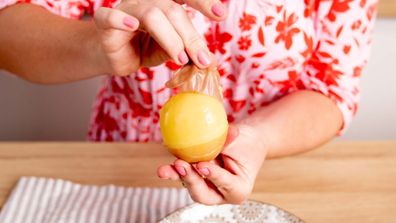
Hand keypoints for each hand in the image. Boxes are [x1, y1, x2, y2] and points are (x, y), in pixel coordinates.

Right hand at [93, 0, 227, 75]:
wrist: (114, 57)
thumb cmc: (143, 48)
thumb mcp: (170, 51)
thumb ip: (187, 51)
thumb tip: (209, 62)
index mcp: (165, 3)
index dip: (203, 2)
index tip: (221, 14)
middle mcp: (147, 0)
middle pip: (173, 11)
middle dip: (191, 37)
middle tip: (203, 60)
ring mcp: (126, 8)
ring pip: (152, 15)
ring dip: (170, 40)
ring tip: (180, 60)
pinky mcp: (106, 22)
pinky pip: (110, 16)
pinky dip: (121, 19)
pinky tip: (132, 26)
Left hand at [157, 124, 266, 204]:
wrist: (247, 140)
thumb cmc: (248, 142)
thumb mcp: (241, 141)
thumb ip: (228, 140)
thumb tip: (221, 131)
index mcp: (239, 189)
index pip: (226, 184)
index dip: (213, 176)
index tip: (202, 165)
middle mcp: (222, 193)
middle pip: (203, 194)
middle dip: (191, 180)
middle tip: (181, 165)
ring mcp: (208, 186)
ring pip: (191, 186)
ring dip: (177, 177)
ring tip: (164, 170)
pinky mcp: (197, 177)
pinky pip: (185, 176)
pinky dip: (175, 171)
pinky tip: (164, 168)